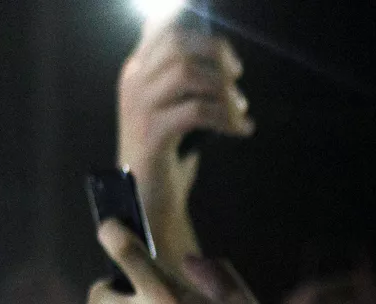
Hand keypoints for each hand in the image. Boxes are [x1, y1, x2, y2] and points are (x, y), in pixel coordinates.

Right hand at [119, 16, 251, 239]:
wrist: (149, 200)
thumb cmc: (167, 153)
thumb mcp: (174, 109)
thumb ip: (186, 81)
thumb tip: (220, 57)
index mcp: (136, 71)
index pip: (166, 32)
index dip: (204, 39)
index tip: (230, 62)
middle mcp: (133, 83)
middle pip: (178, 45)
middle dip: (216, 56)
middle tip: (238, 78)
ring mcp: (139, 108)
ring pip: (187, 74)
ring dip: (222, 89)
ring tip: (240, 110)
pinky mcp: (152, 134)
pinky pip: (196, 111)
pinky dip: (225, 118)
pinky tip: (242, 130)